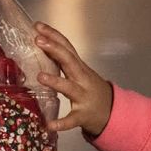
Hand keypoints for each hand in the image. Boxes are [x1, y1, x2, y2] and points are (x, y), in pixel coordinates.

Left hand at [34, 22, 113, 136]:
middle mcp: (82, 78)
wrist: (113, 112)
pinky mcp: (83, 116)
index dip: (53, 35)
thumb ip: (63, 62)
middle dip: (55, 49)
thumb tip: (40, 46)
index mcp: (79, 67)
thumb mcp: (79, 72)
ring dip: (56, 82)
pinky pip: (71, 119)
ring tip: (40, 77)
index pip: (66, 47)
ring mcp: (83, 97)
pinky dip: (61, 123)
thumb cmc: (90, 89)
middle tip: (38, 40)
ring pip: (70, 88)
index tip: (37, 25)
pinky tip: (49, 125)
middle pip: (69, 61)